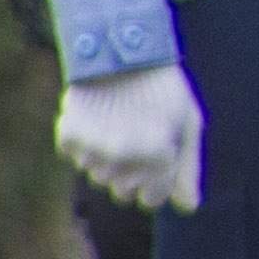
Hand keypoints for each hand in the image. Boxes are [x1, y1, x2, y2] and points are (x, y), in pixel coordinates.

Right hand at [57, 63, 204, 210]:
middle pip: (122, 190)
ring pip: (97, 174)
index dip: (156, 180)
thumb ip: (189, 170)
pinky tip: (97, 118)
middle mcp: (124, 157)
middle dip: (132, 172)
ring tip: (119, 124)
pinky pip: (74, 155)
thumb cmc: (164, 89)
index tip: (158, 158)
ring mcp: (94, 147)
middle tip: (137, 140)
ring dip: (107, 157)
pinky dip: (83, 141)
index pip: (150, 199)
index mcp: (157, 156)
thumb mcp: (189, 124)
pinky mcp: (69, 134)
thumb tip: (188, 208)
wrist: (123, 50)